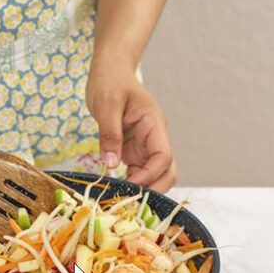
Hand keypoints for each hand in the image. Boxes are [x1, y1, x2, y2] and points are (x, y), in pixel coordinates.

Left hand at [85, 59, 175, 191]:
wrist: (110, 71)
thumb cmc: (110, 82)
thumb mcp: (106, 104)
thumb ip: (110, 133)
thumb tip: (111, 163)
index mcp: (154, 124)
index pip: (163, 156)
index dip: (149, 175)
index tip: (129, 185)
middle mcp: (155, 137)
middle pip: (167, 171)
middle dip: (154, 188)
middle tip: (129, 200)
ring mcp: (146, 145)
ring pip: (155, 175)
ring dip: (142, 188)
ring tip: (120, 197)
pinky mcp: (134, 150)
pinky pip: (139, 172)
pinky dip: (131, 183)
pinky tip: (115, 188)